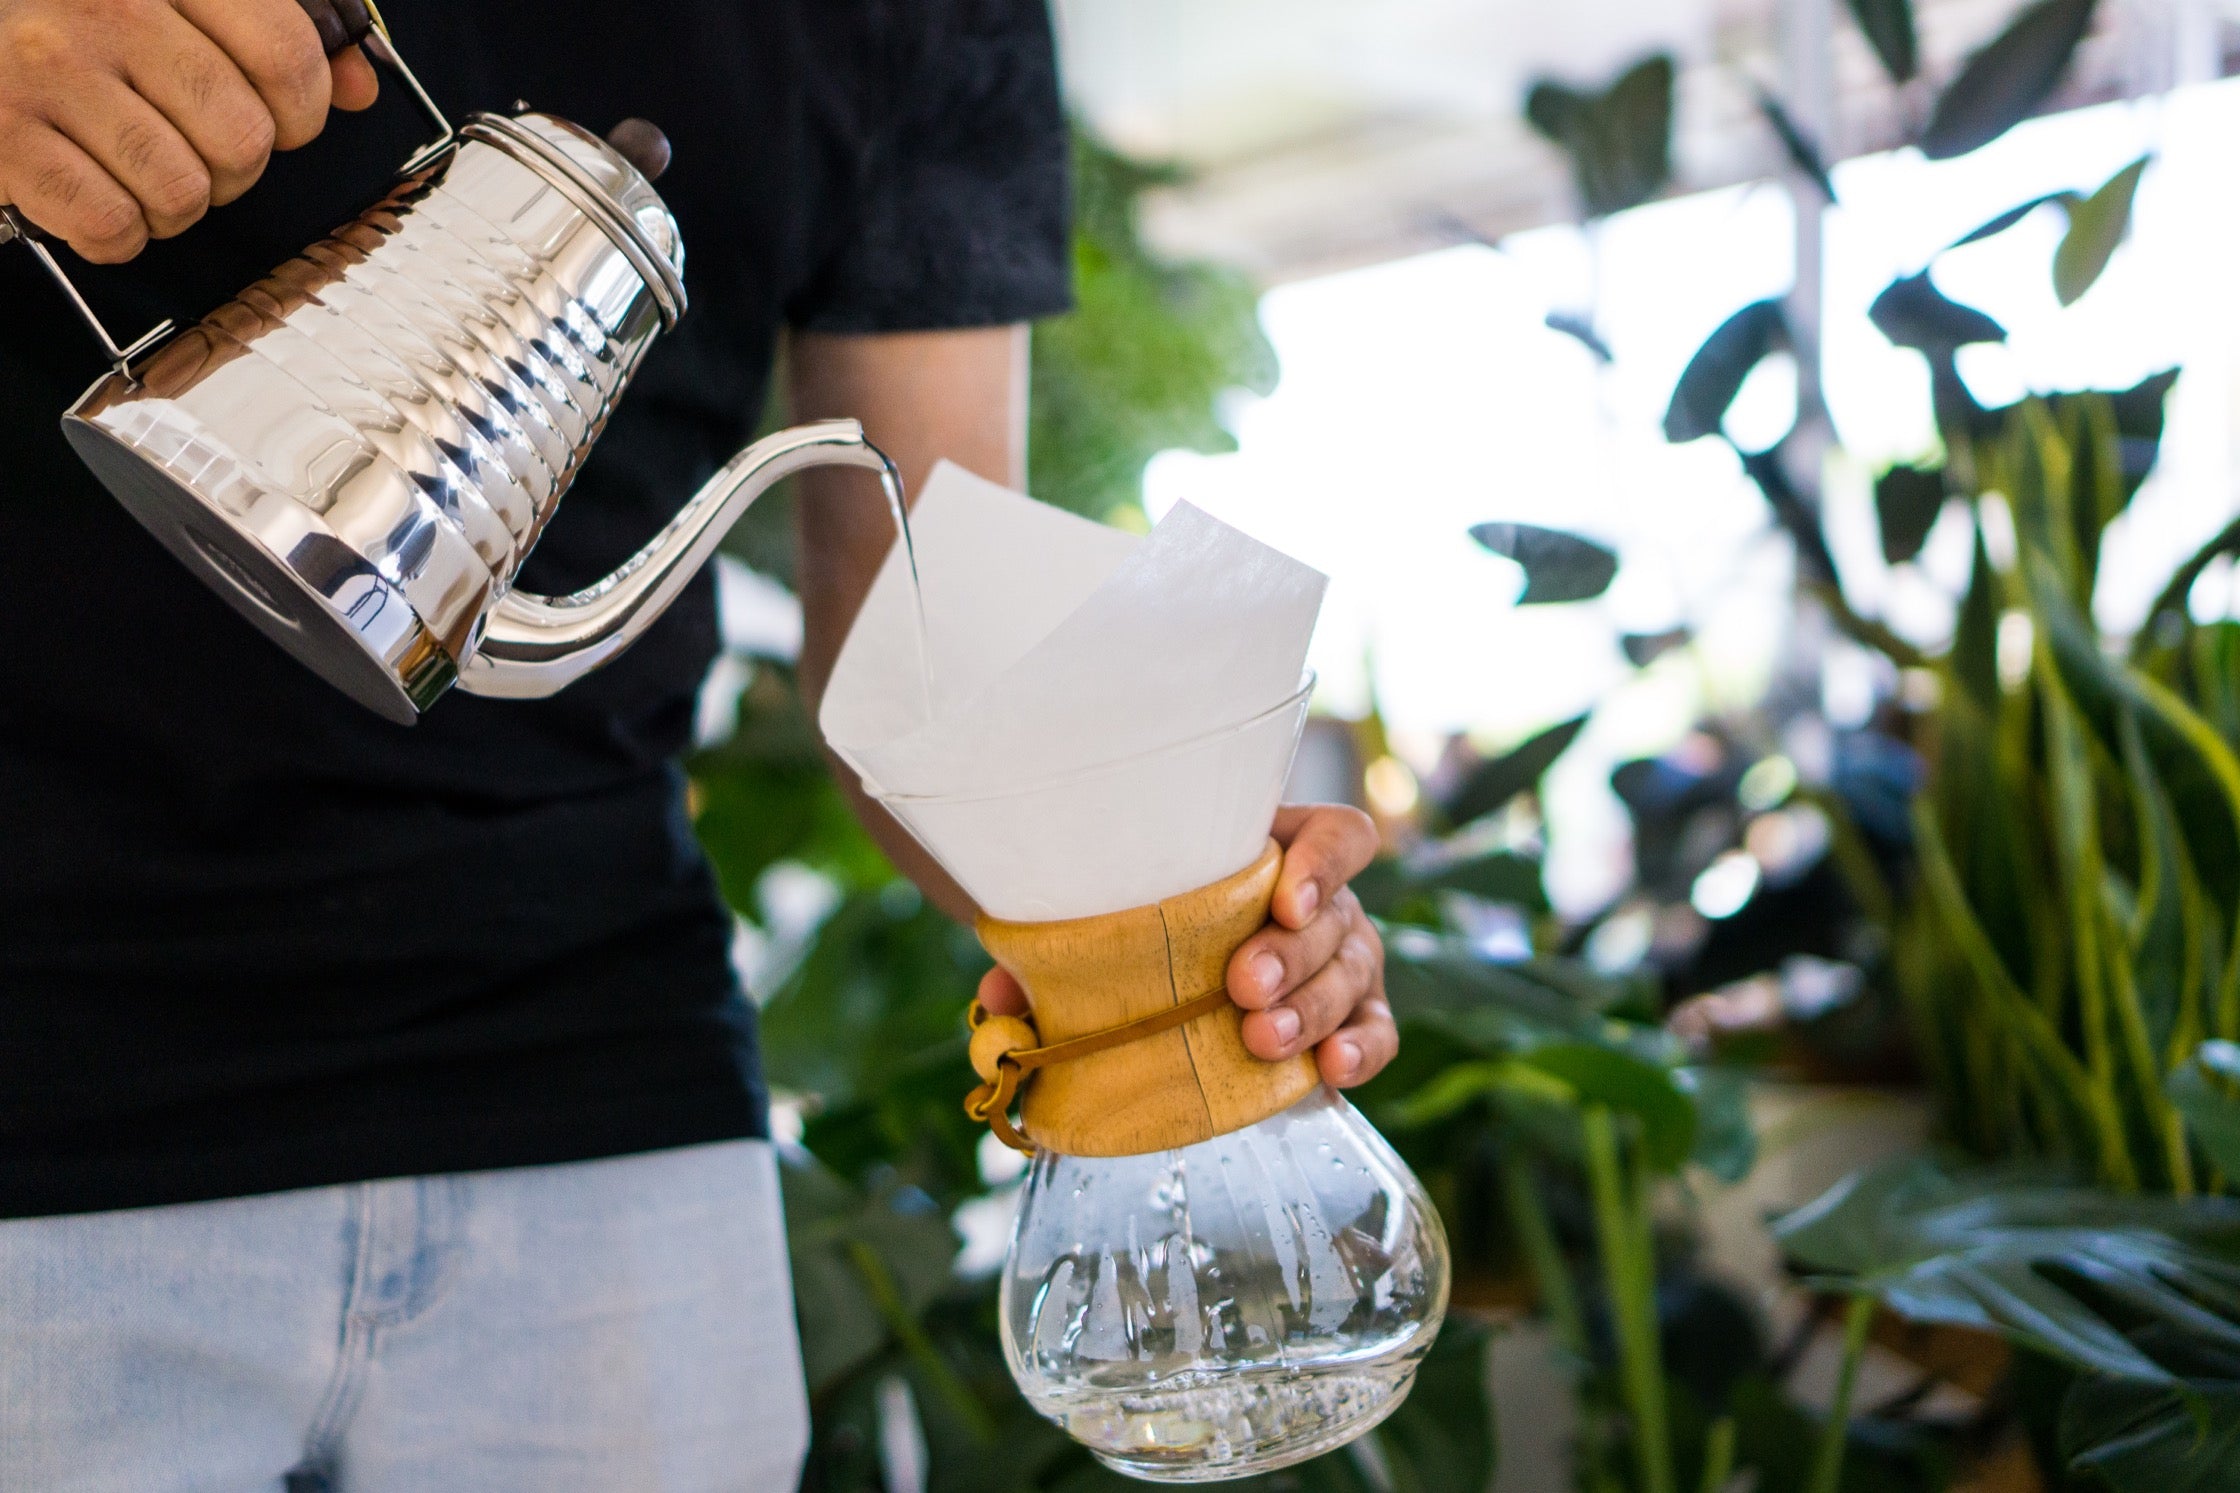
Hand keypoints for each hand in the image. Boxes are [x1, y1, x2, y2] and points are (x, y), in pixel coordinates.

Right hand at [0, 0, 377, 262]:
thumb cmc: (71, 20)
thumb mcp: (174, 2)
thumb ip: (273, 32)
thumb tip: (358, 88)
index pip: (286, 53)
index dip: (303, 110)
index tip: (282, 120)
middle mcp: (104, 6)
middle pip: (242, 137)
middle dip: (233, 167)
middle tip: (191, 149)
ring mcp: (47, 67)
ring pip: (182, 190)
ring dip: (172, 206)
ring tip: (135, 171)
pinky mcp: (4, 133)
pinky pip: (111, 222)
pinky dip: (113, 233)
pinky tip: (93, 195)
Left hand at [975, 803, 1396, 1088]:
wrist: (1167, 962)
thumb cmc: (1143, 922)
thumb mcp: (1108, 917)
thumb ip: (1056, 951)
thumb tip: (998, 1005)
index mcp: (1279, 853)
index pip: (1338, 838)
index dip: (1323, 864)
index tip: (1281, 897)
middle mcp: (1323, 905)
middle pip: (1338, 917)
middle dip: (1292, 954)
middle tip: (1242, 986)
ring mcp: (1344, 962)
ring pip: (1354, 975)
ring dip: (1312, 1008)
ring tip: (1262, 1038)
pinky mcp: (1351, 1020)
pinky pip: (1376, 1031)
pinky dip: (1359, 1050)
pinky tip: (1329, 1071)